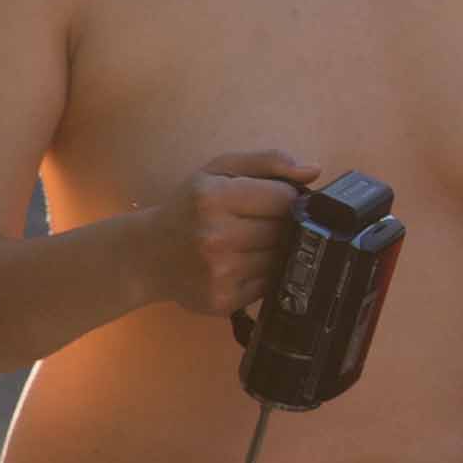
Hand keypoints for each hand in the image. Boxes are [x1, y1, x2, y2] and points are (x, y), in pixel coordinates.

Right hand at [138, 151, 314, 319]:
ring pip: (280, 258)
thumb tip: (314, 171)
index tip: (273, 199)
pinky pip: (269, 284)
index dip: (287, 197)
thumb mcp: (219, 171)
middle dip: (281, 224)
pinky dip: (264, 274)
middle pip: (284, 229)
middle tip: (260, 222)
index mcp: (214, 198)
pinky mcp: (224, 300)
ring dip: (275, 250)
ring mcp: (220, 273)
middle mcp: (216, 237)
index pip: (283, 198)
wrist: (148, 255)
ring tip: (251, 243)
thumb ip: (267, 162)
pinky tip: (244, 264)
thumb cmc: (188, 207)